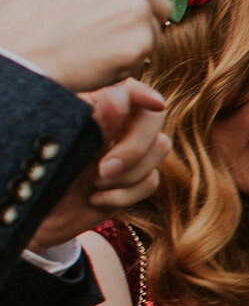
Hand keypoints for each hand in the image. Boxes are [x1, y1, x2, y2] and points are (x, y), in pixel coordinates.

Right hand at [0, 0, 169, 90]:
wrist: (21, 50)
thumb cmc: (32, 23)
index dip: (132, 5)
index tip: (115, 18)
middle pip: (158, 6)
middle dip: (142, 24)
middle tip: (112, 39)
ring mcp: (138, 9)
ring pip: (155, 34)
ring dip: (134, 46)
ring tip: (96, 50)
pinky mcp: (142, 40)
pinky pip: (147, 57)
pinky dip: (128, 65)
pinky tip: (99, 62)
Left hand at [32, 81, 169, 248]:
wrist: (31, 215)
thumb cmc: (38, 172)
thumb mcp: (63, 141)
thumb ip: (94, 118)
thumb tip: (122, 95)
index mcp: (94, 105)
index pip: (130, 90)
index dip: (146, 94)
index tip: (154, 105)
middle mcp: (115, 125)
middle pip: (153, 119)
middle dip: (134, 148)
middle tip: (104, 169)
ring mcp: (127, 152)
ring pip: (159, 148)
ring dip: (129, 173)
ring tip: (95, 184)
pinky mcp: (133, 180)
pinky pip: (151, 180)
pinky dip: (126, 194)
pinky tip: (96, 199)